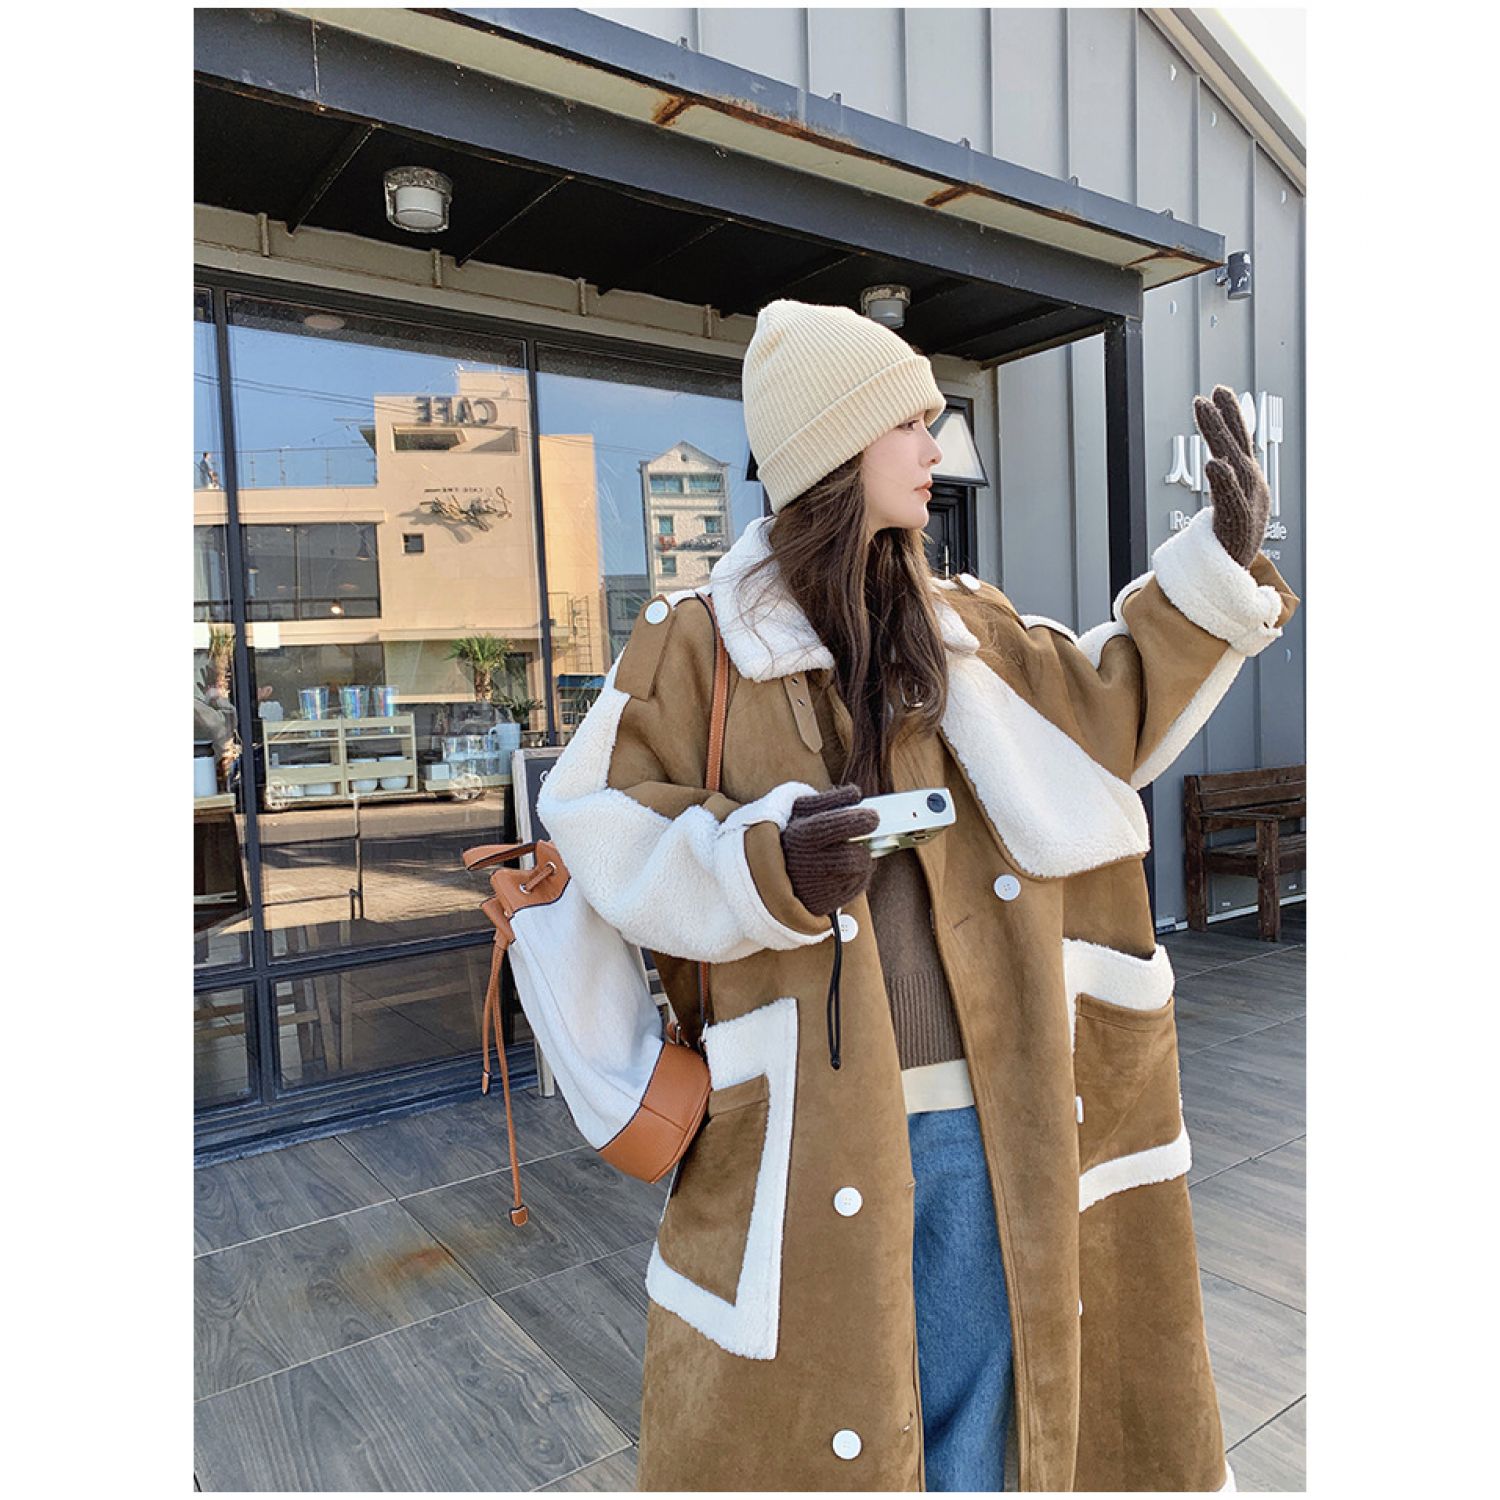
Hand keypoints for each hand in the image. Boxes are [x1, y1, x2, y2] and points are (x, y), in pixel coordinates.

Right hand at [780, 784, 879, 917]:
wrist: (770, 873)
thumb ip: (829, 800)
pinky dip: (859, 876)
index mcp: (802, 836)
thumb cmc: (794, 835)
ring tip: (852, 851)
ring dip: (863, 861)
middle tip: (866, 838)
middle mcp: (809, 863)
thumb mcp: (802, 812)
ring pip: (858, 873)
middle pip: (852, 857)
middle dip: (865, 847)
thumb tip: (855, 794)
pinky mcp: (825, 903)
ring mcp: (817, 886)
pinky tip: (848, 867)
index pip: (834, 827)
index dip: (858, 821)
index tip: (874, 817)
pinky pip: (856, 889)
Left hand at [1193, 384, 1271, 567]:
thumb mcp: (1230, 505)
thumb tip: (1217, 458)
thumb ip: (1224, 481)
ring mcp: (1249, 506)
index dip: (1231, 417)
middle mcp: (1253, 489)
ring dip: (1219, 436)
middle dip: (1224, 420)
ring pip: (1234, 466)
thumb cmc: (1229, 543)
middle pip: (1237, 448)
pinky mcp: (1239, 526)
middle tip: (1208, 395)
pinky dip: (1224, 481)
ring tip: (1204, 412)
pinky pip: (1231, 500)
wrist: (1233, 581)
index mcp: (1250, 482)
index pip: (1240, 443)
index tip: (1218, 391)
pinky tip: (1213, 463)